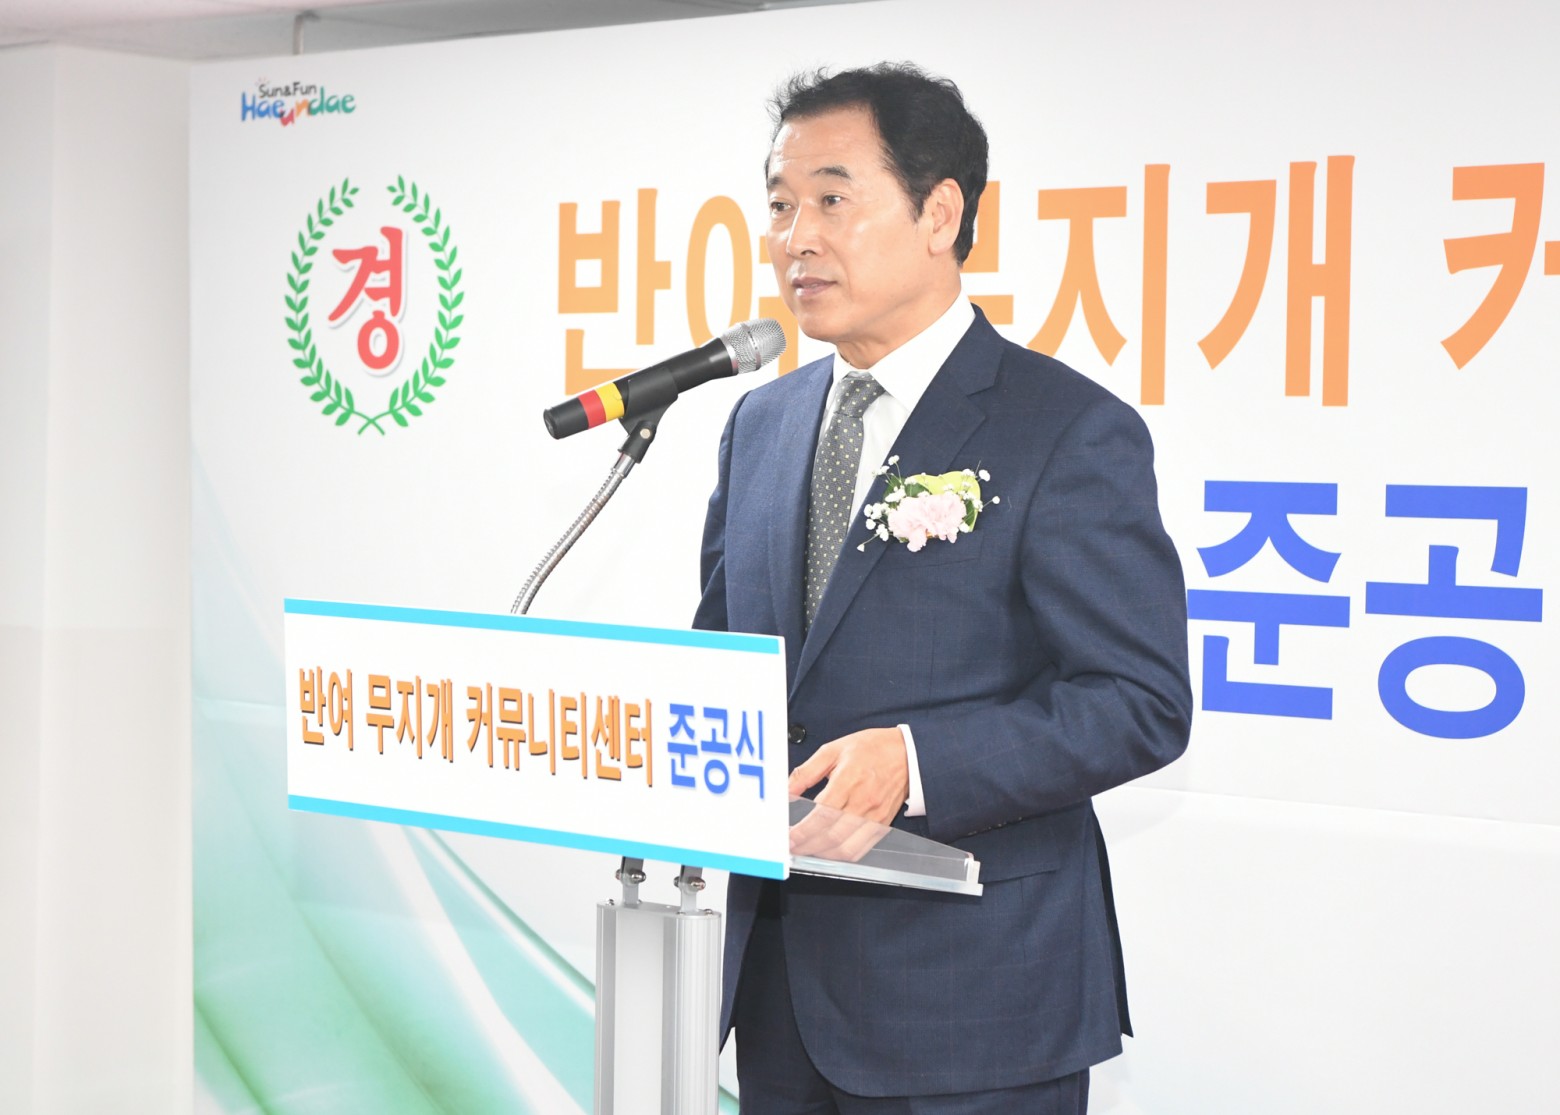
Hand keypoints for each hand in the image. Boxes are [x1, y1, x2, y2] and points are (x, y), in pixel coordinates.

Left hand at [787, 727, 908, 860]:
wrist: (907, 753)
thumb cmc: (872, 748)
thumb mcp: (833, 750)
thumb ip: (806, 772)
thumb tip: (786, 790)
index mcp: (849, 782)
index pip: (822, 815)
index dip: (802, 831)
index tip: (788, 838)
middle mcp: (863, 803)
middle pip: (831, 836)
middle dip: (807, 846)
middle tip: (791, 846)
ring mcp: (875, 817)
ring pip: (846, 849)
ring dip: (823, 854)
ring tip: (806, 849)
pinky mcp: (882, 825)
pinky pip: (861, 850)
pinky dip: (842, 856)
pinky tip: (828, 851)